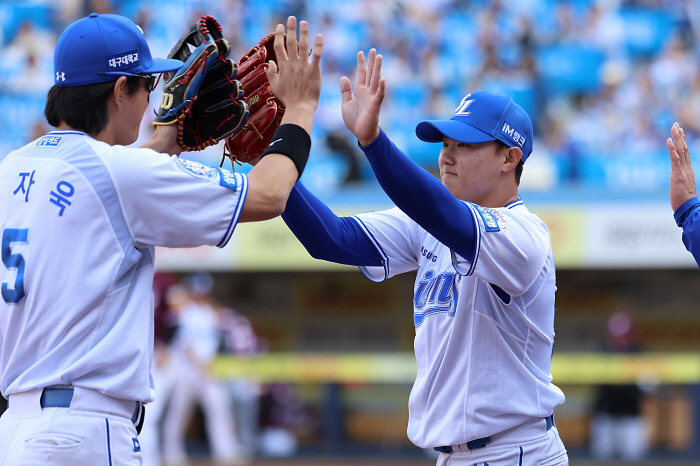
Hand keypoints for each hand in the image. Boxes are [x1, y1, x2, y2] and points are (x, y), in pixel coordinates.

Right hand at [266, 17, 322, 132]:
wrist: (300, 107)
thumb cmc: (288, 99)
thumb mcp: (275, 86)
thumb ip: (271, 73)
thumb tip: (270, 62)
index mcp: (283, 67)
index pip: (279, 47)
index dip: (279, 35)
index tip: (280, 26)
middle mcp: (292, 64)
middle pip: (290, 42)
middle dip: (291, 29)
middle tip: (292, 18)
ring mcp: (303, 66)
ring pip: (303, 45)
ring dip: (303, 32)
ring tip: (304, 22)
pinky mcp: (314, 70)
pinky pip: (317, 55)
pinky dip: (319, 44)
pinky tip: (319, 35)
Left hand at [340, 49, 385, 145]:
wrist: (360, 133)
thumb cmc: (354, 120)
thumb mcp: (346, 103)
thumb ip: (345, 91)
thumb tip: (343, 77)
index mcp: (360, 91)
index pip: (361, 74)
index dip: (361, 63)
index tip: (361, 52)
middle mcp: (367, 92)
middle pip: (370, 74)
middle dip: (371, 62)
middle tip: (373, 50)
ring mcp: (373, 98)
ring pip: (376, 80)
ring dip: (378, 69)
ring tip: (379, 57)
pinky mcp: (375, 105)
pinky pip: (379, 95)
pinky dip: (382, 88)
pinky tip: (383, 79)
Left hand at [668, 122, 696, 210]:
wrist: (688, 207)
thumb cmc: (684, 200)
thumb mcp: (682, 186)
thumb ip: (681, 179)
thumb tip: (677, 177)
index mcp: (688, 170)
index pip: (685, 153)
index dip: (682, 142)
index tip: (679, 132)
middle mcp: (687, 168)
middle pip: (683, 148)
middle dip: (679, 136)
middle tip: (676, 124)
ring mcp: (683, 170)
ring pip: (680, 150)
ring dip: (676, 138)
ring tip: (674, 127)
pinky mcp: (677, 174)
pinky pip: (674, 158)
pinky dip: (671, 148)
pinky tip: (668, 140)